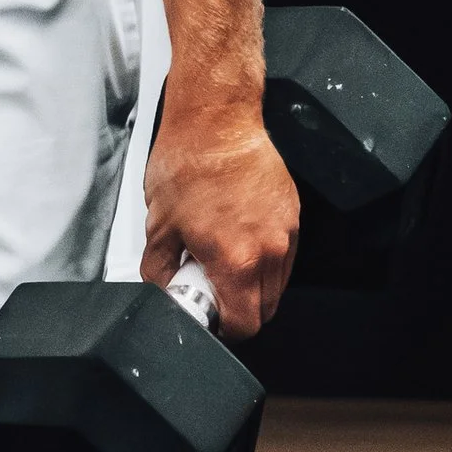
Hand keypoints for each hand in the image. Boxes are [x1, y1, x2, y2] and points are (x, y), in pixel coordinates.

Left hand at [142, 94, 298, 339]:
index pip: (245, 324)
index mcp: (236, 261)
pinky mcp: (292, 214)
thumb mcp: (159, 225)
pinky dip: (265, 260)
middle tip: (213, 289)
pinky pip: (284, 255)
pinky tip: (239, 239)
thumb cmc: (188, 164)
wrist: (217, 122)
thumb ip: (159, 270)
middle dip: (239, 310)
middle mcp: (269, 251)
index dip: (225, 329)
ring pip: (277, 284)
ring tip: (224, 260)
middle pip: (265, 309)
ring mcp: (285, 232)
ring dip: (254, 286)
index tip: (212, 319)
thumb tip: (163, 290)